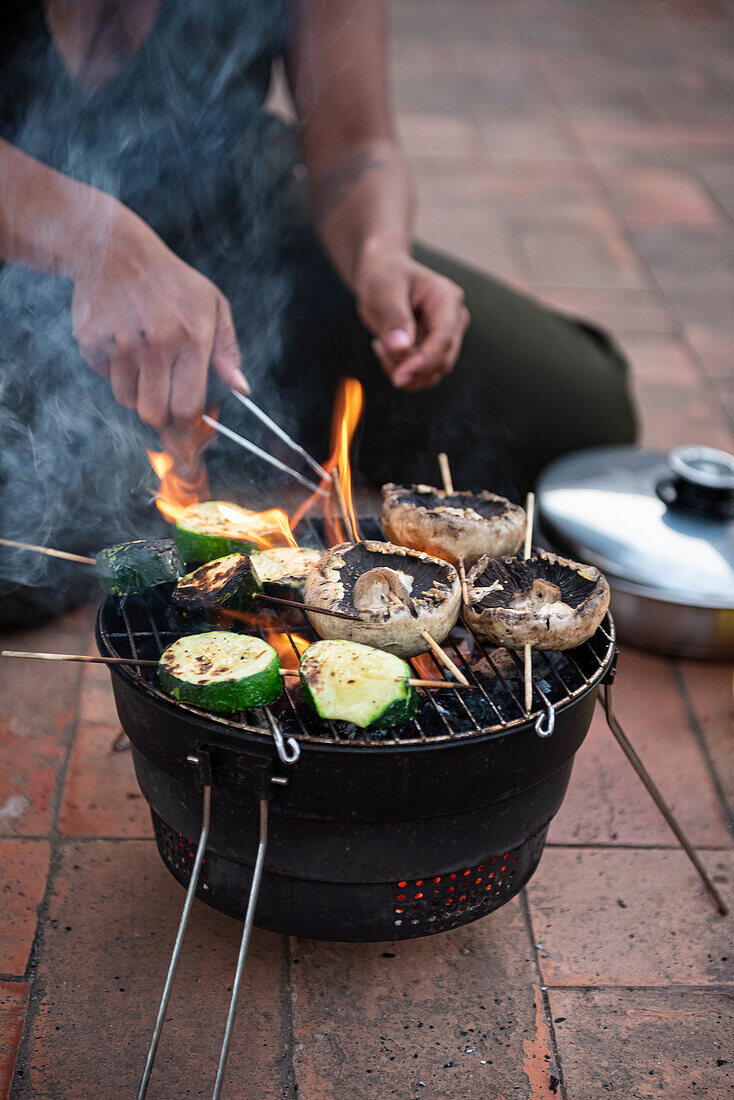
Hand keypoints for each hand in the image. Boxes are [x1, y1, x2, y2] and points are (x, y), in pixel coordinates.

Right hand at [71, 207, 247, 427]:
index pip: (188, 406)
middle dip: (161, 415)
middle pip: (154, 414)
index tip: (186, 413)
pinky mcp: (91, 341)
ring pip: (127, 400)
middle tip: (164, 399)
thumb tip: (242, 389)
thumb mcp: (213, 304)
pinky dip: (114, 371)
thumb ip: (228, 350)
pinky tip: (122, 343)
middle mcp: (156, 343)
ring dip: (137, 392)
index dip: (187, 419)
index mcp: (192, 337)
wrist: (114, 249)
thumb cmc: (172, 280)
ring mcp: (121, 343)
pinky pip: (105, 378)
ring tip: (143, 364)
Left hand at [354, 242, 469, 392]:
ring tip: (381, 344)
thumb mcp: (383, 290)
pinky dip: (400, 370)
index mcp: (446, 299)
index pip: (444, 339)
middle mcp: (454, 319)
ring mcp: (447, 336)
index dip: (423, 362)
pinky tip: (385, 348)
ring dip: (402, 370)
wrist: (382, 273)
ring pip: (431, 373)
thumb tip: (401, 349)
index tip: (398, 376)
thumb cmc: (384, 274)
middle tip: (379, 347)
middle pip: (441, 361)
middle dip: (409, 367)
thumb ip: (393, 319)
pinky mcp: (434, 349)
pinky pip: (421, 374)